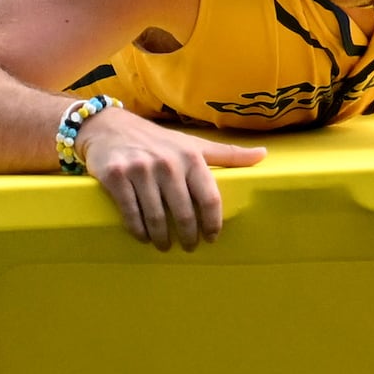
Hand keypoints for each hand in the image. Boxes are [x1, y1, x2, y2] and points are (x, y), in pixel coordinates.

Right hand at [82, 108, 264, 250]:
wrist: (109, 126)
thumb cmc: (158, 140)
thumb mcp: (193, 144)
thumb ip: (228, 154)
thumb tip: (263, 155)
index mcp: (190, 157)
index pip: (209, 197)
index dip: (212, 222)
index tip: (211, 238)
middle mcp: (167, 163)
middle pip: (183, 212)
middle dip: (187, 236)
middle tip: (189, 247)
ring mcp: (140, 170)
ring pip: (156, 216)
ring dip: (162, 238)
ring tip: (164, 246)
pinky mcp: (115, 176)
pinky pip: (130, 212)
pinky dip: (138, 230)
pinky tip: (143, 237)